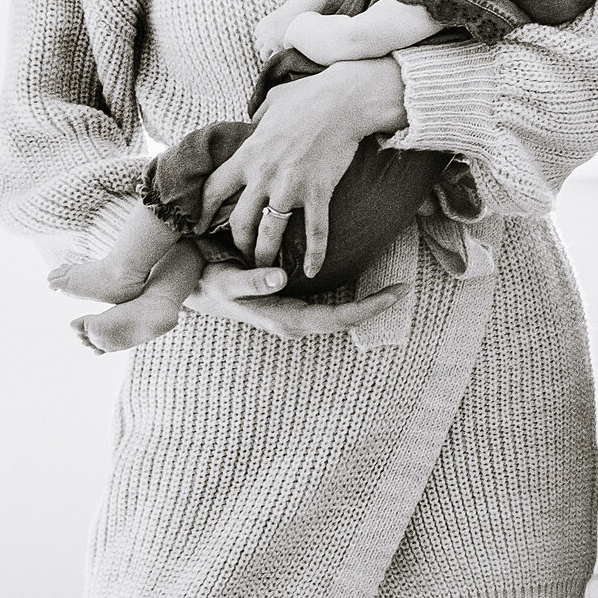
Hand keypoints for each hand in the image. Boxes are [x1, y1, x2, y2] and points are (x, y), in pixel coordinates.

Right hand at [185, 271, 408, 340]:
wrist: (194, 288)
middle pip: (343, 320)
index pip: (336, 318)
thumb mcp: (225, 281)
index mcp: (283, 318)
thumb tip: (279, 277)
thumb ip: (250, 282)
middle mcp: (292, 321)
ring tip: (392, 287)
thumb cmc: (210, 281)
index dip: (368, 307)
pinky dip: (349, 297)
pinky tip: (363, 283)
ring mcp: (292, 314)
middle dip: (374, 306)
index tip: (395, 292)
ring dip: (364, 304)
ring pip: (337, 316)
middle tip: (403, 287)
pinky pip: (327, 305)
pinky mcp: (291, 304)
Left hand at [202, 58, 404, 278]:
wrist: (344, 101)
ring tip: (267, 271)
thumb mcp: (273, 100)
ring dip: (266, 256)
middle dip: (238, 244)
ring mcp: (291, 187)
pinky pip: (316, 232)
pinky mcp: (319, 193)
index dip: (203, 213)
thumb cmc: (309, 96)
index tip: (200, 227)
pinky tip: (313, 271)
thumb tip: (254, 117)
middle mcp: (264, 175)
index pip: (214, 190)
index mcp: (248, 155)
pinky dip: (315, 255)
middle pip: (240, 222)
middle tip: (241, 256)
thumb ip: (258, 115)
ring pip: (271, 234)